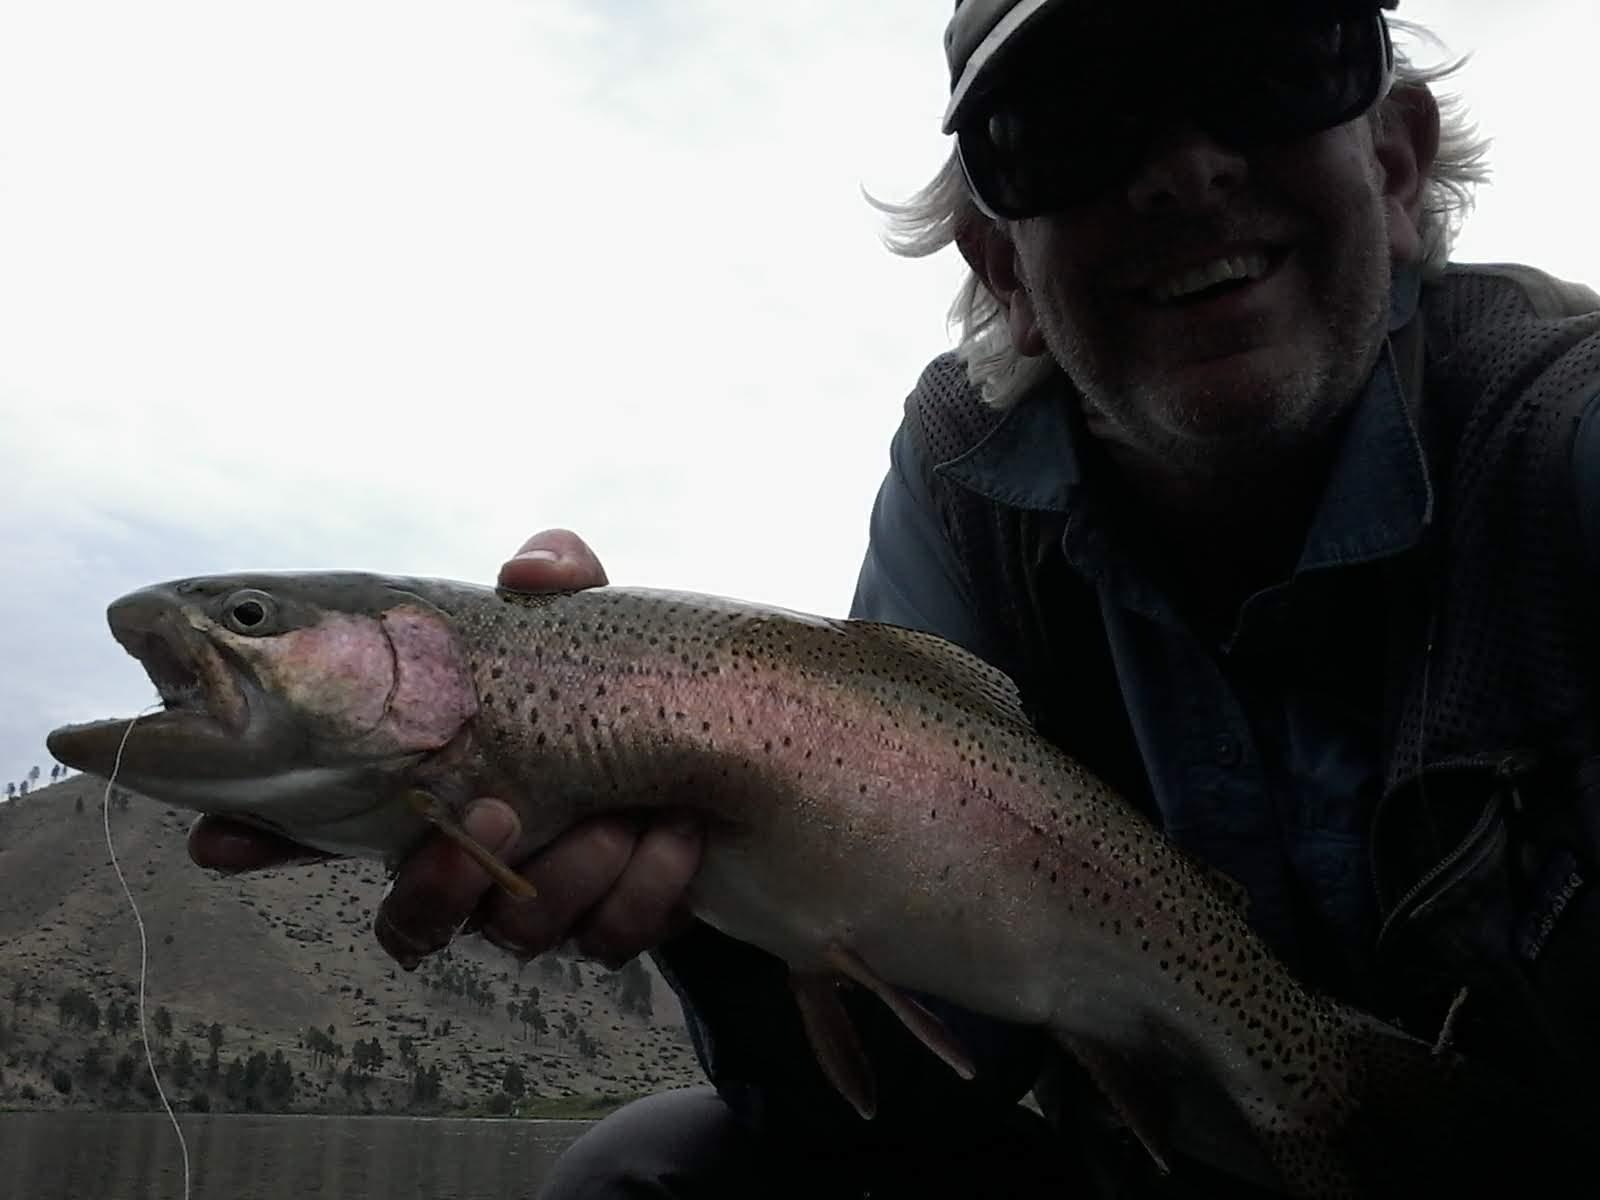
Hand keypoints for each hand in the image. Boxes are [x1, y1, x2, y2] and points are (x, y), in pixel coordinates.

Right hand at [187, 528, 704, 969]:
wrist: (728, 764)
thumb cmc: (624, 686)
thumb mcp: (591, 622)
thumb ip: (557, 577)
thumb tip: (523, 573)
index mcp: (438, 784)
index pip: (325, 824)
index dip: (265, 836)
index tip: (224, 842)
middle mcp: (476, 856)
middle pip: (412, 917)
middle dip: (440, 882)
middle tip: (494, 811)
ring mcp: (542, 902)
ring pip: (513, 934)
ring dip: (567, 874)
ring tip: (617, 818)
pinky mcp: (615, 926)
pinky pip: (606, 942)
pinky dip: (643, 890)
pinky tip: (676, 831)